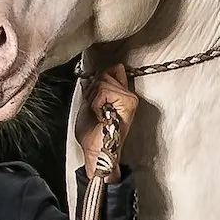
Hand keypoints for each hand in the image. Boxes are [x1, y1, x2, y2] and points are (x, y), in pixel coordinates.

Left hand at [78, 64, 137, 180]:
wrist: (96, 150)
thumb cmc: (93, 134)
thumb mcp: (89, 104)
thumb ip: (95, 88)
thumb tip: (95, 75)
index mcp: (123, 96)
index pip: (114, 69)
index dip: (100, 78)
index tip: (94, 95)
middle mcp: (129, 96)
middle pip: (105, 75)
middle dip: (93, 91)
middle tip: (95, 109)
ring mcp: (130, 98)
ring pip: (103, 82)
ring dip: (93, 99)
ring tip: (98, 113)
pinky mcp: (128, 102)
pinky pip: (104, 91)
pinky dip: (95, 103)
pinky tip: (100, 115)